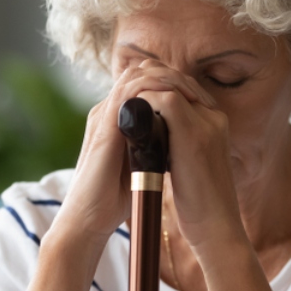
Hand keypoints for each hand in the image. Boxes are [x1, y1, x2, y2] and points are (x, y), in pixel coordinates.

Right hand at [52, 59, 216, 248]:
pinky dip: (154, 87)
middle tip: (199, 91)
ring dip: (168, 77)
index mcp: (118, 119)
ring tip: (191, 92)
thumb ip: (155, 148)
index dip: (174, 84)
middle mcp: (109, 111)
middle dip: (174, 75)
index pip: (146, 84)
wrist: (88, 217)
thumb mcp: (142, 165)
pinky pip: (129, 90)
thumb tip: (180, 142)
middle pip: (143, 72)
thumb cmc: (114, 197)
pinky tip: (176, 98)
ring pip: (137, 75)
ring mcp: (104, 115)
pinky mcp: (103, 124)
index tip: (201, 98)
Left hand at [132, 61, 246, 252]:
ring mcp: (207, 122)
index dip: (155, 87)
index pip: (182, 88)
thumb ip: (178, 146)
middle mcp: (213, 116)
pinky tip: (128, 118)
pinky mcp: (194, 133)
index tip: (132, 101)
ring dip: (142, 91)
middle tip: (121, 98)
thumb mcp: (191, 167)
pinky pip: (165, 99)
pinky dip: (142, 103)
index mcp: (214, 123)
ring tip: (121, 106)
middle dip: (146, 82)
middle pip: (176, 78)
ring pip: (169, 84)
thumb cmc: (202, 207)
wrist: (217, 229)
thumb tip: (152, 138)